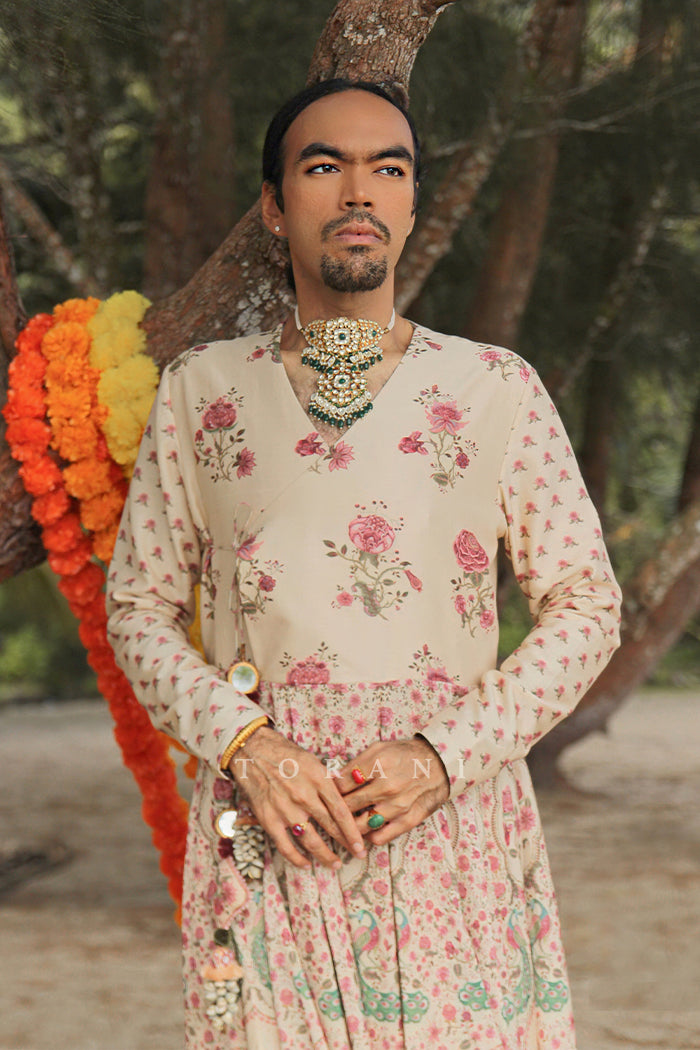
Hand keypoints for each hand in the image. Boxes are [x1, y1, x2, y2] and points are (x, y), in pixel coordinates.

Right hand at [227, 726, 366, 869]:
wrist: (252, 752)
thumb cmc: (286, 755)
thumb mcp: (313, 762)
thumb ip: (329, 782)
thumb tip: (348, 800)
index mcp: (318, 779)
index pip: (341, 811)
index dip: (353, 831)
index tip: (361, 845)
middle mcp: (303, 795)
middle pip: (330, 827)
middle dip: (346, 843)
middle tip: (357, 854)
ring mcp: (285, 809)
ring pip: (310, 840)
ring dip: (325, 855)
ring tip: (335, 863)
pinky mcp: (268, 819)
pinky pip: (285, 846)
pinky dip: (296, 858)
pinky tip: (306, 864)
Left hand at [334, 737, 449, 846]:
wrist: (438, 764)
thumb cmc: (405, 755)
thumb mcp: (378, 749)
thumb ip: (356, 764)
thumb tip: (333, 779)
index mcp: (378, 765)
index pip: (341, 784)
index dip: (330, 789)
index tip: (329, 791)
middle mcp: (387, 787)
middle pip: (348, 806)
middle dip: (335, 809)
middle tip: (331, 809)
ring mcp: (398, 806)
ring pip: (361, 825)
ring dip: (349, 826)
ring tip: (345, 822)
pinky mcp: (408, 820)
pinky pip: (380, 838)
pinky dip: (368, 836)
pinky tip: (365, 829)